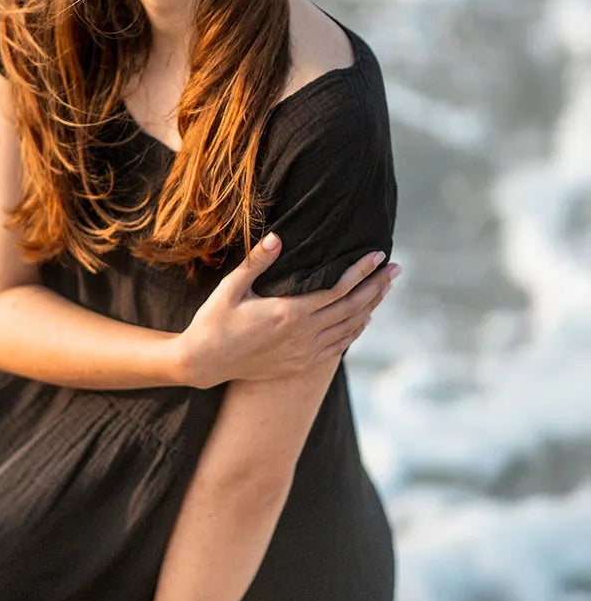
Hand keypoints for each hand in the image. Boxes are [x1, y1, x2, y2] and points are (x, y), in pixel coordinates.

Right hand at [179, 237, 401, 388]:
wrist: (204, 363)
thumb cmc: (214, 321)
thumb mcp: (231, 287)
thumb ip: (257, 262)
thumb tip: (277, 236)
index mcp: (290, 313)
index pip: (339, 289)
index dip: (361, 272)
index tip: (378, 256)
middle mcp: (303, 335)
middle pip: (352, 308)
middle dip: (377, 287)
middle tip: (395, 269)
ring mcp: (304, 353)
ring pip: (349, 328)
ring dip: (371, 308)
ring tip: (385, 290)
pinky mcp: (300, 364)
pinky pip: (338, 347)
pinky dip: (355, 331)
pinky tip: (363, 320)